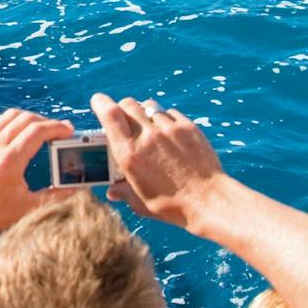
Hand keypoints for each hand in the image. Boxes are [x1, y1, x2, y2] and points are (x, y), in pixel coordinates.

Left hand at [0, 109, 74, 250]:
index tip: (69, 131)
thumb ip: (55, 197)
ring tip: (41, 130)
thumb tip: (77, 189)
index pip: (38, 131)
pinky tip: (19, 133)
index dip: (57, 127)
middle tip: (59, 131)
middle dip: (47, 122)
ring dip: (29, 118)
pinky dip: (12, 121)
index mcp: (9, 160)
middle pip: (26, 119)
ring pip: (10, 116)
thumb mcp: (25, 209)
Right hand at [89, 94, 227, 228]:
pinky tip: (168, 133)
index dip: (101, 103)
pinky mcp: (188, 128)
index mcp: (130, 154)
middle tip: (124, 118)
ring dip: (144, 113)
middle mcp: (148, 137)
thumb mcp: (140, 202)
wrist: (209, 201)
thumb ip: (123, 192)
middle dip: (122, 108)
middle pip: (128, 104)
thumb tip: (113, 190)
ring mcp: (170, 129)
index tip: (98, 101)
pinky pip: (170, 113)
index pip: (110, 114)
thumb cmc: (172, 206)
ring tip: (147, 126)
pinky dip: (164, 119)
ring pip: (149, 106)